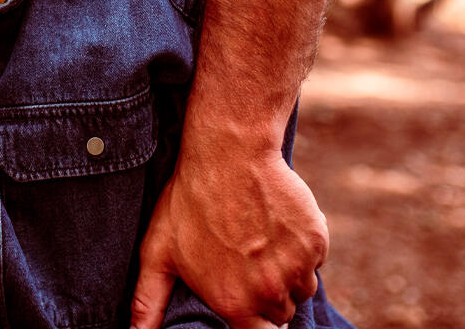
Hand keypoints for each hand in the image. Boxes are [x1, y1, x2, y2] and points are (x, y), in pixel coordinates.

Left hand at [129, 144, 326, 328]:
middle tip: (247, 262)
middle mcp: (270, 291)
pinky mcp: (316, 241)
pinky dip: (302, 248)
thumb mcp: (158, 252)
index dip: (252, 319)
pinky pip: (315, 259)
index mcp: (235, 302)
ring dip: (287, 273)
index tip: (244, 299)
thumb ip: (148, 301)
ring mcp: (297, 266)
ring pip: (302, 287)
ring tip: (260, 243)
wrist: (228, 153)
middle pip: (281, 312)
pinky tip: (277, 226)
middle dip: (267, 295)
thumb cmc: (189, 201)